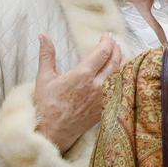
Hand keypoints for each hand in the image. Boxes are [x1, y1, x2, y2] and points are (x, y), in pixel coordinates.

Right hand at [32, 34, 122, 151]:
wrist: (53, 131)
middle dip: (117, 49)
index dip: (107, 42)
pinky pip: (121, 89)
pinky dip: (124, 78)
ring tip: (122, 54)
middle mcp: (97, 85)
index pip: (103, 53)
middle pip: (115, 61)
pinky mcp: (107, 106)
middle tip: (114, 43)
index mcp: (83, 75)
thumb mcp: (44, 78)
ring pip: (121, 74)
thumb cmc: (47, 105)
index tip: (107, 36)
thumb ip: (47, 54)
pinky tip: (123, 74)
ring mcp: (104, 97)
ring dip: (124, 61)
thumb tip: (43, 35)